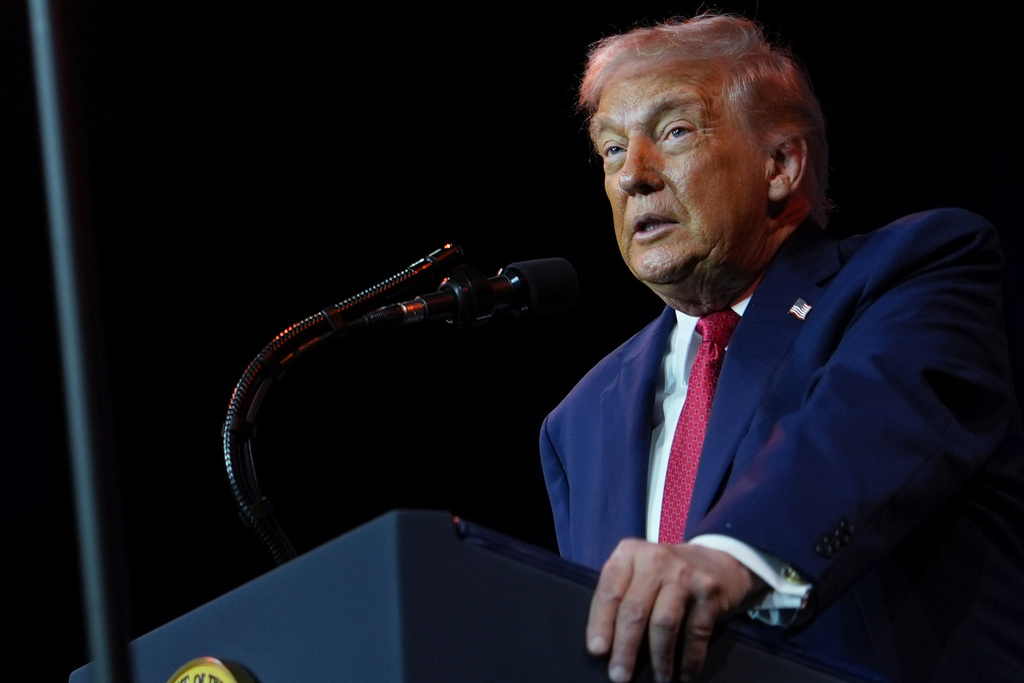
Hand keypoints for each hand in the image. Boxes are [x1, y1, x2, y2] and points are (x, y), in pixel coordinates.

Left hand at [586, 539, 763, 682]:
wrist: (716, 562)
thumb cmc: (663, 575)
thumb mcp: (637, 571)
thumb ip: (619, 595)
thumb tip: (603, 644)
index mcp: (629, 554)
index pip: (610, 591)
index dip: (601, 623)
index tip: (597, 651)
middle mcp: (655, 560)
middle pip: (635, 609)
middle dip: (626, 647)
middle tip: (620, 677)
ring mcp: (684, 574)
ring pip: (664, 622)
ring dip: (659, 658)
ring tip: (657, 680)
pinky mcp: (708, 591)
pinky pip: (695, 633)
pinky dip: (689, 660)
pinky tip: (684, 677)